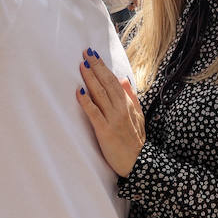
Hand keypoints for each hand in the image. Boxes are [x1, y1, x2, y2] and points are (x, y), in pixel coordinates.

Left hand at [76, 48, 144, 177]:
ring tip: (82, 66)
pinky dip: (86, 102)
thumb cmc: (135, 141)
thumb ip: (131, 97)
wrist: (139, 164)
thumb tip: (124, 79)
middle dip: (96, 67)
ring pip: (100, 95)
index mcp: (128, 105)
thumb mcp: (138, 116)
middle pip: (107, 84)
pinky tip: (79, 92)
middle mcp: (121, 109)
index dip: (104, 67)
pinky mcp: (105, 131)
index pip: (114, 81)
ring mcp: (113, 119)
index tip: (94, 55)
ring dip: (90, 79)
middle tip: (85, 53)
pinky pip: (94, 113)